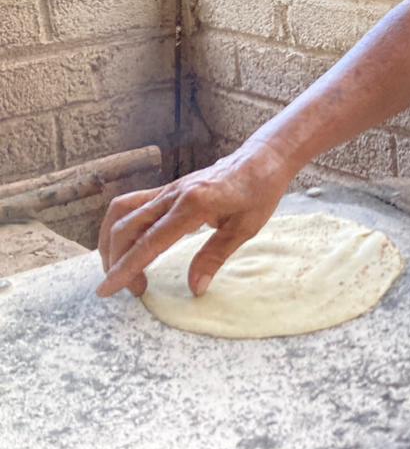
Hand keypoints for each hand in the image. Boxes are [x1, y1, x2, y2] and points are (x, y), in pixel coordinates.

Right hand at [96, 139, 292, 298]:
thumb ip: (215, 256)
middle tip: (134, 289)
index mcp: (193, 204)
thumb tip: (195, 288)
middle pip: (126, 227)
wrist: (263, 158)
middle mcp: (173, 194)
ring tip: (122, 268)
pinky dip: (122, 226)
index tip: (108, 289)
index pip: (150, 241)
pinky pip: (132, 205)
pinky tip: (131, 244)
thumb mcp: (245, 227)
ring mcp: (168, 189)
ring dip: (112, 241)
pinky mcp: (168, 189)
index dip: (126, 267)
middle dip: (117, 261)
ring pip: (121, 212)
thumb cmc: (259, 191)